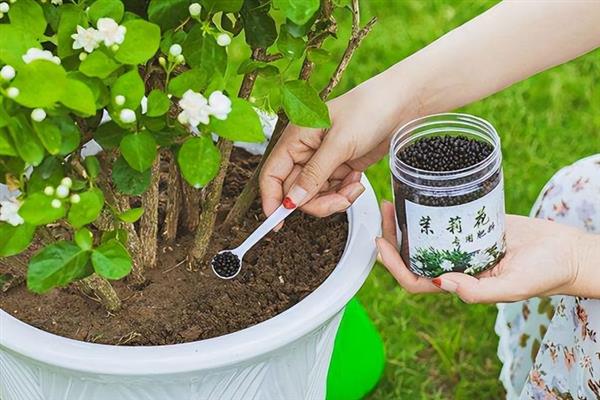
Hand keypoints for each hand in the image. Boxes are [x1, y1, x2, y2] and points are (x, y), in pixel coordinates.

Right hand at [260, 75, 407, 217]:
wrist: (401, 104)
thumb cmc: (369, 109)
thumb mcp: (339, 144)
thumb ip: (314, 174)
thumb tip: (292, 201)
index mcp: (296, 138)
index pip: (272, 174)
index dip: (271, 200)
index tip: (277, 222)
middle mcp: (305, 150)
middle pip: (295, 191)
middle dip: (317, 202)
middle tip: (339, 201)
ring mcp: (323, 160)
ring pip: (315, 195)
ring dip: (335, 198)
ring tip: (354, 185)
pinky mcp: (340, 167)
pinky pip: (333, 191)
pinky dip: (345, 192)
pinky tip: (357, 179)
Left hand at [376, 200, 590, 302]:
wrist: (567, 251)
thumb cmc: (545, 275)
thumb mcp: (513, 287)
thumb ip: (479, 292)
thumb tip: (442, 284)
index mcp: (459, 285)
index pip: (415, 281)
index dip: (394, 266)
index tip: (381, 244)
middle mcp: (455, 266)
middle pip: (413, 257)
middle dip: (393, 238)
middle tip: (385, 212)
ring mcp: (462, 247)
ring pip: (424, 239)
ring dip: (405, 224)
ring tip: (394, 202)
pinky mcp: (472, 228)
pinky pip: (443, 222)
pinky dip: (427, 213)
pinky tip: (418, 197)